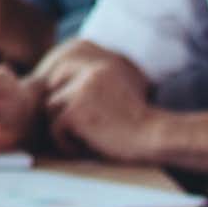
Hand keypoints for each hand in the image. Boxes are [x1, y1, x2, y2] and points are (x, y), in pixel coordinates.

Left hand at [42, 50, 159, 162]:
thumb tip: (52, 86)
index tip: (75, 111)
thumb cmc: (137, 121)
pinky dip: (67, 142)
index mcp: (100, 61)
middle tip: (81, 126)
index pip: (62, 70)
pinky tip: (90, 145)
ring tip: (90, 137)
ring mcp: (80, 88)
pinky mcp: (75, 110)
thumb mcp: (114, 89)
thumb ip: (89, 82)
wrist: (156, 136)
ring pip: (51, 108)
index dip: (64, 94)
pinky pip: (55, 128)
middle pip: (53, 88)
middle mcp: (88, 69)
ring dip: (65, 127)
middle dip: (61, 109)